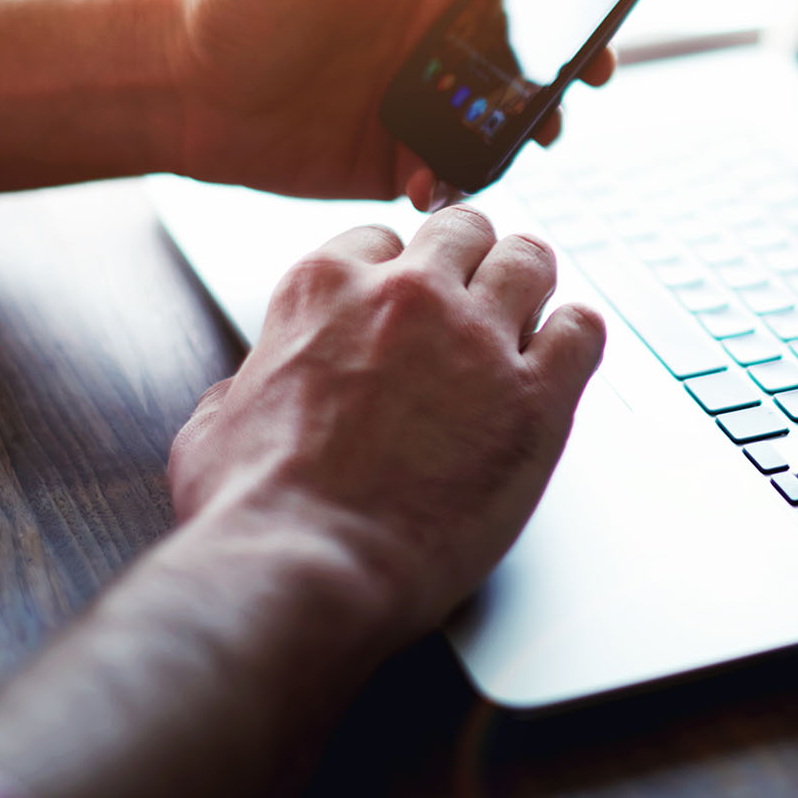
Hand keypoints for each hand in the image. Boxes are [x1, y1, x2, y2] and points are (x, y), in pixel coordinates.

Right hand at [165, 205, 604, 642]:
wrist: (307, 567)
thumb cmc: (256, 510)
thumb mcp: (213, 425)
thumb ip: (242, 389)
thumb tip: (243, 395)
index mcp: (326, 288)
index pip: (382, 239)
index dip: (399, 271)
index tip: (407, 300)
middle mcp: (409, 295)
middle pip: (466, 230)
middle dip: (471, 259)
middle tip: (476, 296)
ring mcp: (478, 339)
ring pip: (531, 260)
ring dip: (530, 284)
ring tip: (530, 313)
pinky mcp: (536, 397)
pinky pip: (583, 331)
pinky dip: (576, 338)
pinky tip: (563, 359)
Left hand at [168, 0, 616, 207]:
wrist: (176, 87)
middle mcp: (444, 30)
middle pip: (546, 37)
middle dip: (583, 53)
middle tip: (591, 72)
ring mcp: (432, 97)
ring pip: (519, 113)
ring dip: (539, 123)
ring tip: (533, 131)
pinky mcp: (406, 157)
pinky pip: (463, 172)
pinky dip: (467, 178)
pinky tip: (435, 174)